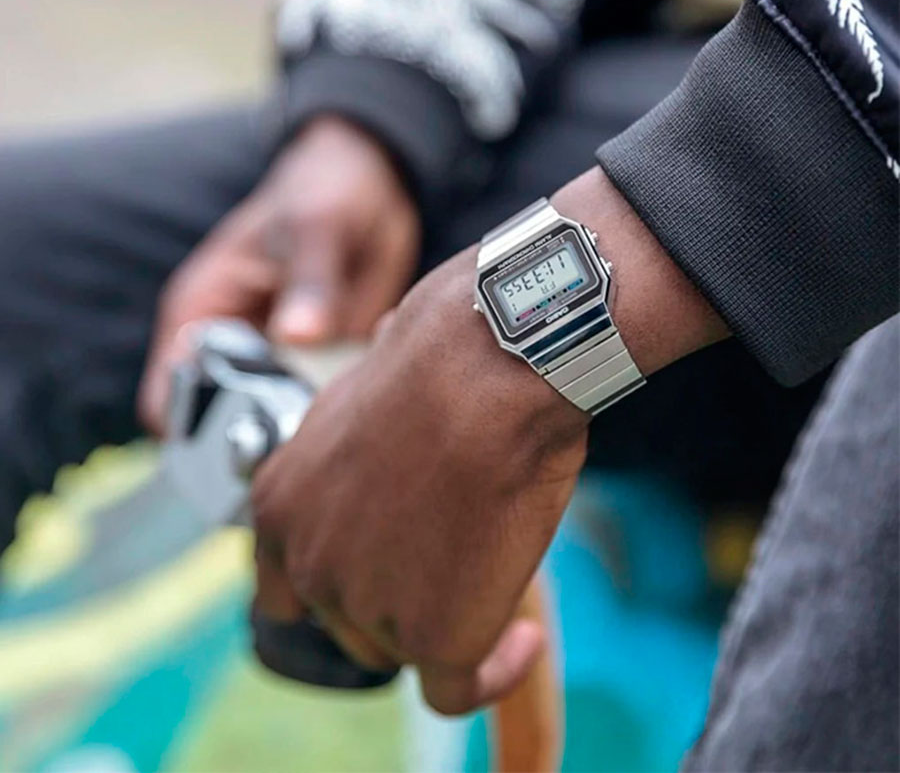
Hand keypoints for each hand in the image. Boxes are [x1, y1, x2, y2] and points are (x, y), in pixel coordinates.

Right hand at [138, 115, 419, 431]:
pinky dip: (348, 406)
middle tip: (311, 434)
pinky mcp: (323, 365)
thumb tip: (299, 336)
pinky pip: (327, 404)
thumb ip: (310, 281)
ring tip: (349, 410)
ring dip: (310, 427)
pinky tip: (375, 388)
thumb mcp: (316, 225)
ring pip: (279, 422)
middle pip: (226, 424)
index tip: (246, 437)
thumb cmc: (323, 192)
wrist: (374, 186)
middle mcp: (234, 345)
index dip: (194, 429)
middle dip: (263, 438)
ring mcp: (280, 361)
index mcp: (203, 312)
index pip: (170, 397)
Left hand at [251, 167, 726, 714]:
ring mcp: (364, 606)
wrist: (487, 367)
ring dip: (446, 621)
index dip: (334, 592)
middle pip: (351, 624)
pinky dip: (490, 671)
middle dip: (397, 600)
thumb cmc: (439, 364)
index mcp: (280, 506)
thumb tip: (376, 460)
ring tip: (492, 569)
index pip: (286, 590)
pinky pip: (453, 690)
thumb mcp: (358, 407)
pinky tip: (521, 638)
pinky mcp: (431, 636)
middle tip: (453, 558)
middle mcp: (309, 564)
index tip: (381, 580)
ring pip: (403, 649)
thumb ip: (348, 464)